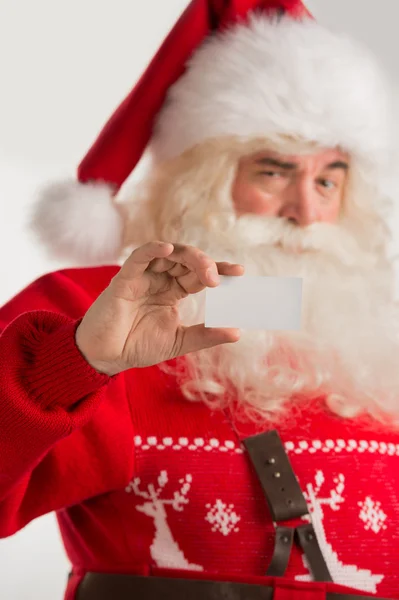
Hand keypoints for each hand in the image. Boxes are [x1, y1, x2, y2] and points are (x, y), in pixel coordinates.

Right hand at [75, 241, 243, 374]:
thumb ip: (206, 335)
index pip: (199, 274)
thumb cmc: (138, 346)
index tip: (240, 272)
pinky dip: (153, 249)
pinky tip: (168, 249)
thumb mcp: (180, 342)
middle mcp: (159, 279)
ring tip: (205, 270)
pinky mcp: (124, 279)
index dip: (219, 269)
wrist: (107, 357)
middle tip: (219, 278)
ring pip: (168, 254)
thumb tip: (237, 332)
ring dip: (189, 257)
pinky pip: (139, 257)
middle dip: (206, 264)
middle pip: (186, 260)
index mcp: (172, 291)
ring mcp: (142, 277)